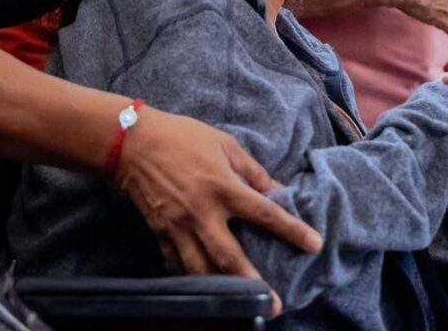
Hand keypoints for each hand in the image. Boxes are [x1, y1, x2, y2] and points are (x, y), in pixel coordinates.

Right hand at [114, 107, 322, 295]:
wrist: (134, 144)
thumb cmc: (185, 138)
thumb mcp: (226, 145)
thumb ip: (253, 171)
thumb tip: (278, 190)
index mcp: (224, 187)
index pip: (265, 212)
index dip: (291, 229)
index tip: (314, 245)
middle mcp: (203, 212)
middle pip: (230, 256)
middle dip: (253, 283)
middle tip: (275, 305)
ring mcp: (179, 227)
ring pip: (202, 269)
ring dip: (224, 291)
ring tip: (242, 309)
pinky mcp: (161, 234)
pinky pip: (178, 265)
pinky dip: (193, 280)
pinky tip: (207, 292)